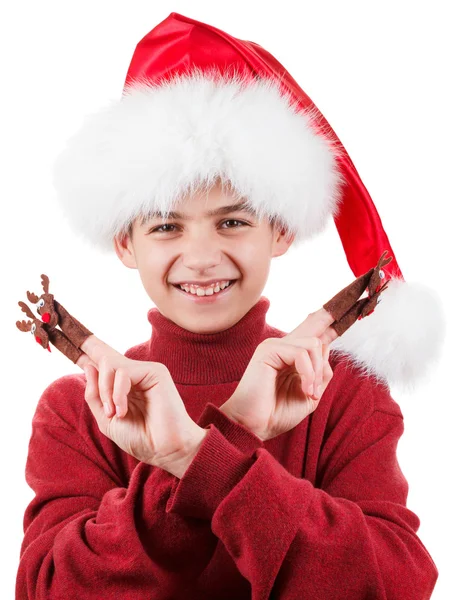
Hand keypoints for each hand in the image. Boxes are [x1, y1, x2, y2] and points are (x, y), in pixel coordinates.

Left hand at [75, 336, 204, 471]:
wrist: (163, 450)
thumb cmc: (140, 437)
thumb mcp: (106, 419)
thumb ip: (95, 395)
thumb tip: (88, 366)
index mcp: (123, 387)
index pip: (103, 365)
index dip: (88, 352)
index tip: (71, 339)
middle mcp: (134, 375)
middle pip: (105, 355)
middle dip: (89, 344)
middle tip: (68, 334)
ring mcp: (145, 371)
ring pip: (109, 364)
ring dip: (105, 392)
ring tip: (113, 413)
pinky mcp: (155, 371)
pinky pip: (123, 373)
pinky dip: (117, 394)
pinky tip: (122, 411)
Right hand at [220, 308, 338, 441]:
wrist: (254, 426)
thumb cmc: (277, 413)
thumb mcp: (310, 394)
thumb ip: (321, 373)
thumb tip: (327, 350)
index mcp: (292, 356)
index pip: (314, 332)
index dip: (329, 319)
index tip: (351, 307)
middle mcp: (283, 346)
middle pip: (313, 324)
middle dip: (329, 324)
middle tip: (332, 350)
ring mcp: (274, 346)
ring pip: (313, 344)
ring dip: (317, 372)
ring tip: (310, 392)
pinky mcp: (268, 350)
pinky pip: (301, 353)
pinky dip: (308, 374)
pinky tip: (305, 389)